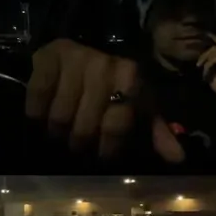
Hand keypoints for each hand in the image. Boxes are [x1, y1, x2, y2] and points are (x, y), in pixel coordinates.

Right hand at [27, 39, 184, 163]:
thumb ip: (156, 132)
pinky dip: (37, 113)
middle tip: (76, 146)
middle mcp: (104, 64)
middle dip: (79, 143)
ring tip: (57, 134)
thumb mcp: (138, 106)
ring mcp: (74, 59)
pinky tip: (40, 117)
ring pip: (60, 116)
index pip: (116, 125)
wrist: (81, 56)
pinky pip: (38, 97)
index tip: (102, 158)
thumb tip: (178, 158)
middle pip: (85, 125)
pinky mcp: (48, 58)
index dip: (108, 148)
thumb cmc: (112, 87)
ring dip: (56, 132)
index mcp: (130, 76)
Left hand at [197, 32, 215, 101]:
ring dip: (205, 60)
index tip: (202, 35)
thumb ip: (209, 61)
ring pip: (214, 51)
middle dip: (205, 52)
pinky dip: (208, 66)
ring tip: (201, 69)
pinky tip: (206, 74)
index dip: (212, 37)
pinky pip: (214, 59)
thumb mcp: (211, 71)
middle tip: (198, 63)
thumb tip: (201, 54)